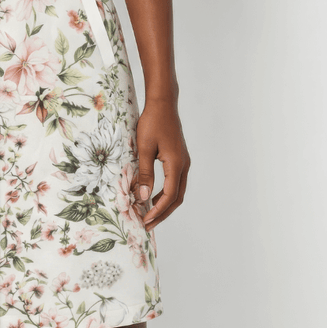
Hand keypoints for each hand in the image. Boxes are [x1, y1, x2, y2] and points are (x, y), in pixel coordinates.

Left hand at [132, 98, 190, 231]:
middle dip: (163, 213)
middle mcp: (184, 165)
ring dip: (165, 204)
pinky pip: (175, 181)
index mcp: (176, 164)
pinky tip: (153, 195)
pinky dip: (166, 193)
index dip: (157, 210)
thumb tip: (142, 196)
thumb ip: (144, 173)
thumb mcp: (144, 148)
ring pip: (178, 190)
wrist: (163, 103)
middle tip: (148, 224)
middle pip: (177, 198)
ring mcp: (183, 161)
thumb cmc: (152, 122)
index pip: (169, 196)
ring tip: (150, 213)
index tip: (145, 220)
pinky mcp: (179, 157)